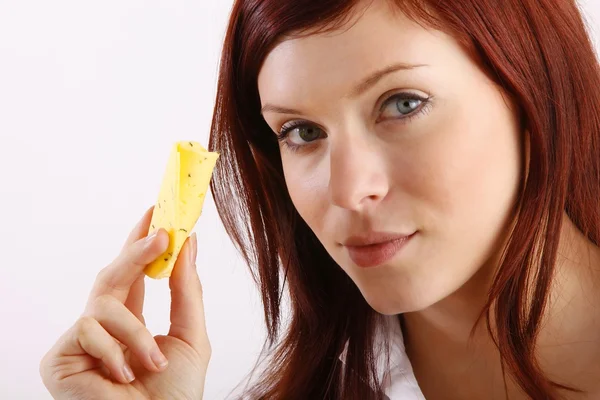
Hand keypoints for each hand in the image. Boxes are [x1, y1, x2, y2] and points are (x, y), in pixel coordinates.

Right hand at [40, 207, 210, 399]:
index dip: (140, 243)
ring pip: (103, 304)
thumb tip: (188, 243)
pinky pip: (86, 329)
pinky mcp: (60, 357)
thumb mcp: (191, 335)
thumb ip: (187, 290)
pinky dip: (112, 351)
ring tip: (151, 364)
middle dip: (136, 251)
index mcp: (132, 320)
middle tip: (160, 231)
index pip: (133, 274)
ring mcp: (81, 341)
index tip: (153, 211)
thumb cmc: (175, 394)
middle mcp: (104, 326)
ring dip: (134, 333)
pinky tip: (121, 376)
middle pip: (112, 275)